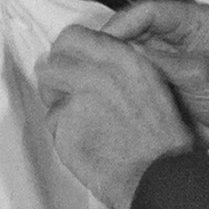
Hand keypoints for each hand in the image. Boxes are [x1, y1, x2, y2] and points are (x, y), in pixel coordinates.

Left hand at [36, 27, 195, 208]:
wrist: (160, 173)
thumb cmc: (160, 136)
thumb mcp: (150, 85)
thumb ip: (117, 67)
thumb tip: (85, 61)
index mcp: (122, 58)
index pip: (72, 36)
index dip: (66, 52)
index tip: (69, 66)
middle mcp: (98, 72)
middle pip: (52, 62)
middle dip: (55, 80)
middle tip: (67, 98)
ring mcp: (78, 98)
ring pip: (47, 90)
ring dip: (57, 105)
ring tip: (80, 124)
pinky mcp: (65, 125)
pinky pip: (52, 123)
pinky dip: (63, 135)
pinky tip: (86, 144)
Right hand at [103, 0, 208, 160]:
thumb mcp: (201, 75)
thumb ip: (164, 62)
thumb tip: (127, 52)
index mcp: (194, 21)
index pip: (149, 11)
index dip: (123, 22)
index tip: (104, 41)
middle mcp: (179, 34)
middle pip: (135, 27)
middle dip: (115, 41)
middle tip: (92, 58)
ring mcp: (169, 56)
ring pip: (132, 50)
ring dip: (117, 60)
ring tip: (96, 72)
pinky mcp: (163, 78)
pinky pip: (136, 72)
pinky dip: (123, 77)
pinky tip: (110, 85)